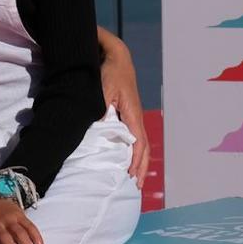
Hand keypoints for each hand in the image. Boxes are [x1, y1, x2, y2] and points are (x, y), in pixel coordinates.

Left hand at [97, 32, 150, 180]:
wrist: (117, 57)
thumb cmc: (110, 73)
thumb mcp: (103, 90)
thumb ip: (101, 109)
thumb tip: (100, 129)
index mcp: (133, 115)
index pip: (138, 143)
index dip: (135, 160)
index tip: (130, 175)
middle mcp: (136, 118)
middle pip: (143, 148)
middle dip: (140, 167)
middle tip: (135, 186)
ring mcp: (134, 117)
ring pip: (140, 144)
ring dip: (139, 162)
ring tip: (135, 179)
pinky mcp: (128, 115)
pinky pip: (135, 138)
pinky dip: (134, 152)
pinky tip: (128, 160)